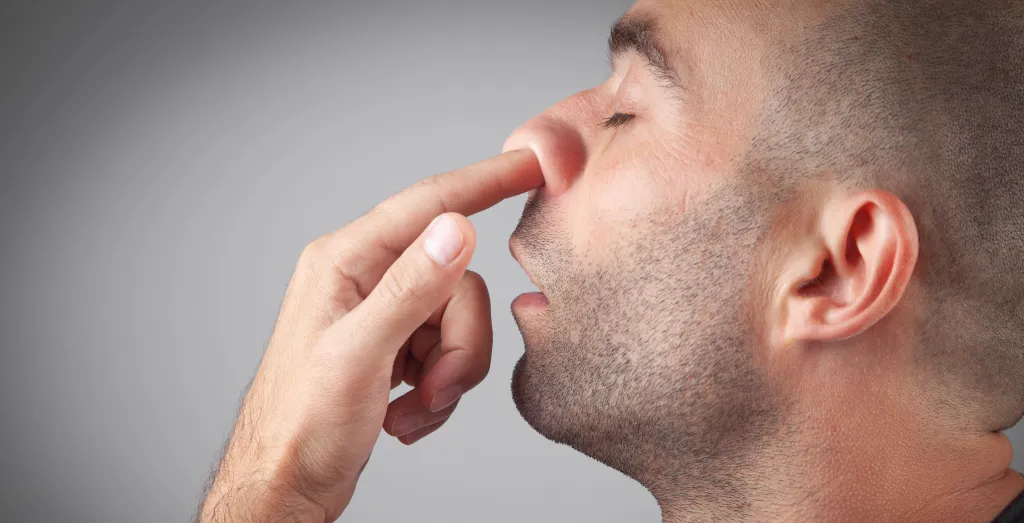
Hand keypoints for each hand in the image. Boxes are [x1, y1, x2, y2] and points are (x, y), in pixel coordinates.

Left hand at [197, 149, 541, 522]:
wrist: (285, 487)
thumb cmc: (300, 426)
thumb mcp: (358, 355)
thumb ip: (411, 289)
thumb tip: (457, 229)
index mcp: (345, 261)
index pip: (428, 205)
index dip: (485, 182)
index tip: (533, 165)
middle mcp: (364, 278)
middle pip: (457, 282)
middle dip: (459, 344)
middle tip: (434, 388)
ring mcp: (381, 313)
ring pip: (459, 321)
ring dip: (448, 375)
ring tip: (412, 409)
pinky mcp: (393, 346)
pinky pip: (448, 351)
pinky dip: (439, 390)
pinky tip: (404, 415)